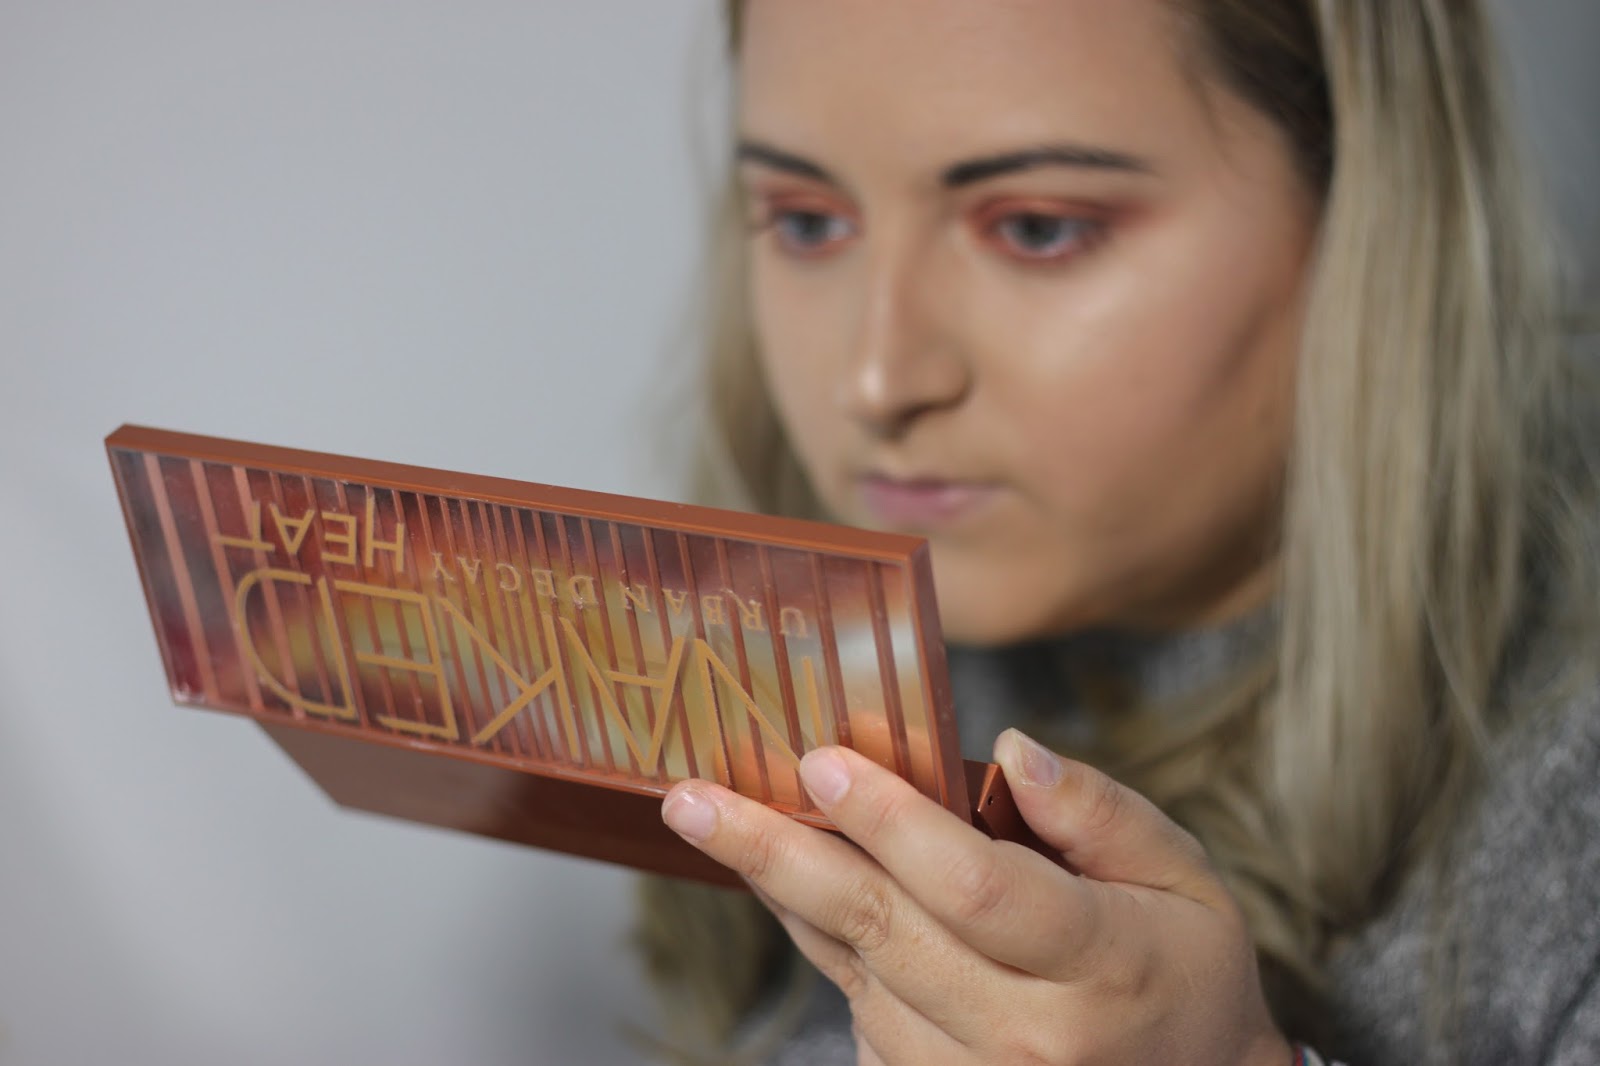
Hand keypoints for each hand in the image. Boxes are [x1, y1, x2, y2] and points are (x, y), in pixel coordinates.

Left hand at [660, 728, 1292, 1064]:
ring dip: (780, 889)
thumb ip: (1098, 811)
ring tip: (716, 818)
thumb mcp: (1182, 876)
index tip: (820, 761)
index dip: (891, 822)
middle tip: (693, 799)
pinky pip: (853, 1004)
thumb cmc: (1181, 968)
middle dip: (777, 854)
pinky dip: (815, 936)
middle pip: (883, 930)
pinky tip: (785, 879)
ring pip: (852, 968)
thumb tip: (1012, 751)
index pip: (976, 887)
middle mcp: (1027, 1037)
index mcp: (1101, 966)